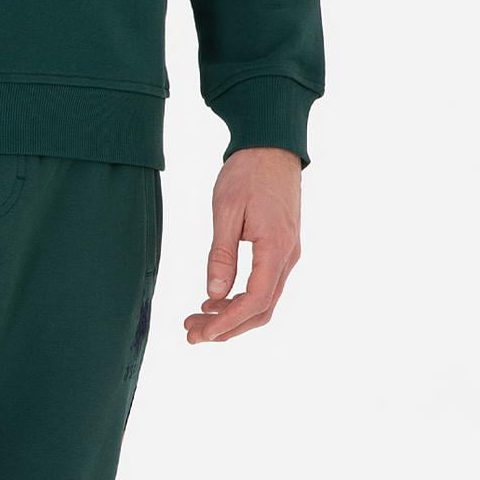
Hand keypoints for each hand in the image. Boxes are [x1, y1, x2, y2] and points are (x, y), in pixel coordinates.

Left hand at [184, 147, 302, 343]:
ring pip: (263, 300)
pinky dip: (240, 299)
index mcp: (277, 248)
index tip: (202, 334)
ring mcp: (287, 254)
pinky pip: (264, 285)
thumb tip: (214, 294)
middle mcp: (288, 256)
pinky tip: (214, 300)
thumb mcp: (227, 210)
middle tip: (191, 333)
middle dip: (227, 327)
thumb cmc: (248, 172)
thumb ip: (221, 254)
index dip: (229, 322)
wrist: (272, 146)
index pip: (256, 300)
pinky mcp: (280, 249)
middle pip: (262, 308)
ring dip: (231, 316)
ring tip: (196, 319)